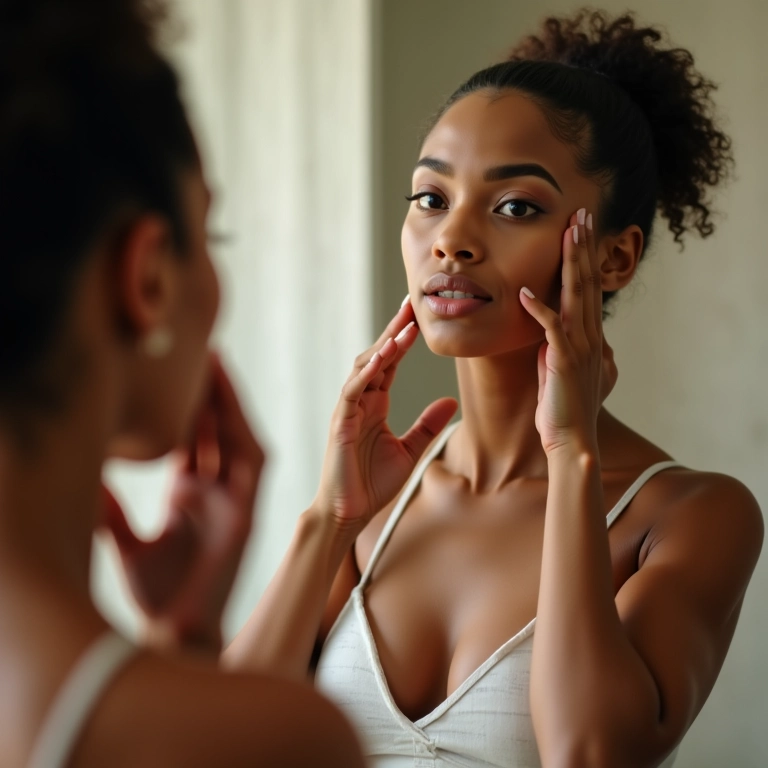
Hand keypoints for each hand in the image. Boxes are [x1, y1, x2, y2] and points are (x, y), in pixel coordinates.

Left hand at [101, 356, 264, 652]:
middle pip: (215, 430)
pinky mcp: (247, 513)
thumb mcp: (129, 544)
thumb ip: (112, 512)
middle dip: (208, 391)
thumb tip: (88, 477)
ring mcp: (234, 501)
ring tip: (214, 365)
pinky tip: (229, 407)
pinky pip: (252, 463)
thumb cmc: (156, 594)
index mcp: (190, 496)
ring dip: (229, 403)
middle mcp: (215, 492)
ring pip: (237, 437)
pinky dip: (242, 433)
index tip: (173, 368)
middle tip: (195, 350)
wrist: (177, 633)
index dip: (186, 403)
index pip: (193, 438)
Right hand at [312, 299, 457, 530]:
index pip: (391, 362)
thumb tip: (450, 401)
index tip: (420, 316)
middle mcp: (361, 400)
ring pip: (364, 367)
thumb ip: (427, 425)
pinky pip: (353, 390)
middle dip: (394, 330)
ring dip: (385, 346)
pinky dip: (368, 372)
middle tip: (412, 305)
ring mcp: (348, 409)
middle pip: (378, 356)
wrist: (350, 512)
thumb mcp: (410, 450)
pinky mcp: (340, 422)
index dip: (404, 339)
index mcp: (376, 403)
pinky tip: (383, 357)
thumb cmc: (373, 482)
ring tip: (405, 327)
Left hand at [519, 209, 617, 454]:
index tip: (581, 228)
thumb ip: (566, 347)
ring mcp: (578, 346)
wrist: (571, 439)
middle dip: (583, 246)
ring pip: (575, 296)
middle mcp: (588, 335)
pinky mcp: (563, 361)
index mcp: (587, 335)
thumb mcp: (567, 369)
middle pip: (586, 282)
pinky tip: (523, 292)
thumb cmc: (565, 407)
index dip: (584, 256)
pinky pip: (550, 329)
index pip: (587, 286)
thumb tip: (563, 333)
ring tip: (567, 233)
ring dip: (570, 263)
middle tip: (581, 214)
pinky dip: (537, 310)